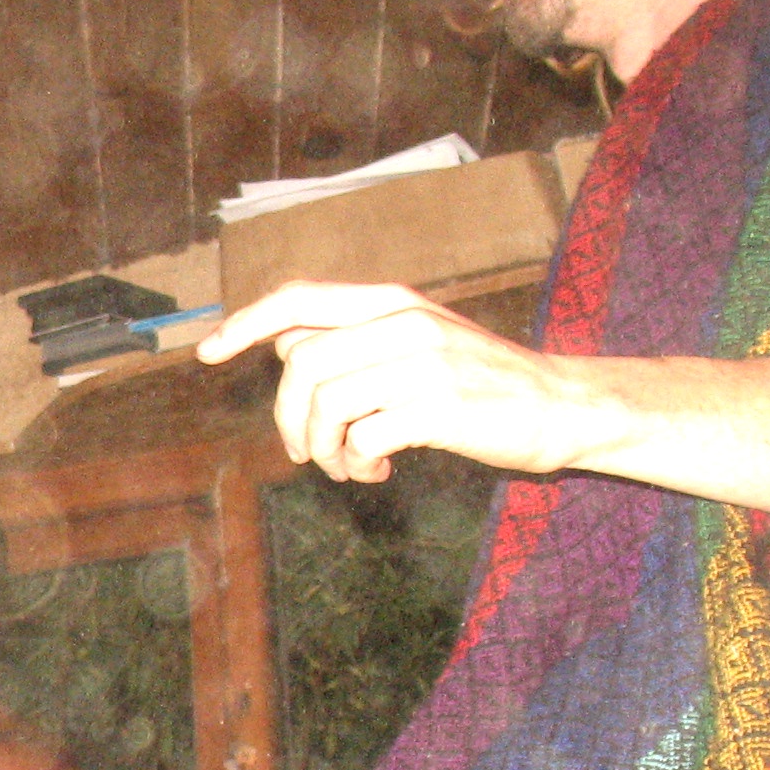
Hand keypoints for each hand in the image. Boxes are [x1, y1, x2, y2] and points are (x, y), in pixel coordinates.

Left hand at [199, 280, 589, 485]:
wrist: (562, 406)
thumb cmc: (482, 382)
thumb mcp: (419, 342)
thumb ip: (357, 340)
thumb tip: (288, 348)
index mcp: (394, 302)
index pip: (300, 299)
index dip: (246, 323)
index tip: (208, 352)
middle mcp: (403, 323)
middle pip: (301, 366)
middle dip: (289, 419)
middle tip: (308, 453)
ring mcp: (422, 363)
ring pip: (326, 405)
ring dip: (326, 449)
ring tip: (351, 465)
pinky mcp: (438, 407)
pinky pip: (361, 438)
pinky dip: (356, 465)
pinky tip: (379, 471)